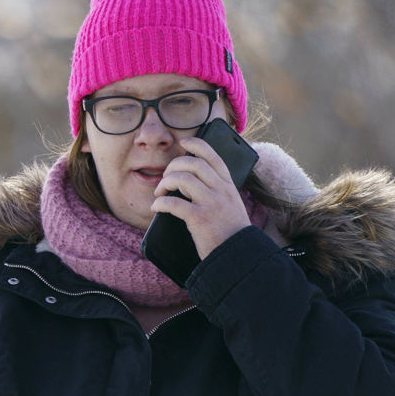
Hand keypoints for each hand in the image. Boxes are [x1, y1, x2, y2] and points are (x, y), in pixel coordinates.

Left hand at [150, 135, 252, 260]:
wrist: (238, 253)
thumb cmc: (229, 230)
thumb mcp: (229, 203)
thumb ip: (215, 189)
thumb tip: (189, 178)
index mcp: (228, 184)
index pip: (212, 156)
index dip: (197, 144)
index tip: (184, 143)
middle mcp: (221, 190)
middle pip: (193, 163)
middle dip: (173, 166)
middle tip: (165, 178)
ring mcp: (211, 203)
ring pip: (182, 178)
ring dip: (165, 183)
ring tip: (159, 193)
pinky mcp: (200, 219)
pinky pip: (174, 204)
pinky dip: (160, 203)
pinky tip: (156, 207)